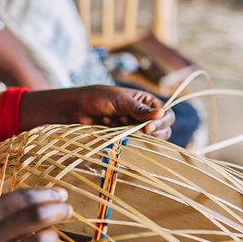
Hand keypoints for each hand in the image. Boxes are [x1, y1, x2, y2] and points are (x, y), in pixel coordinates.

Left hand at [19, 85, 174, 139]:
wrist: (75, 109)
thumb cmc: (97, 98)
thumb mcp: (120, 101)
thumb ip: (140, 110)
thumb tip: (162, 114)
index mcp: (147, 102)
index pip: (167, 116)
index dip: (161, 123)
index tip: (147, 128)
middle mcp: (144, 116)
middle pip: (162, 131)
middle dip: (146, 131)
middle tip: (126, 123)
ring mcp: (134, 129)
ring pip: (147, 140)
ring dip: (131, 132)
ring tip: (112, 120)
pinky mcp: (124, 138)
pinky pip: (131, 144)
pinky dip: (121, 137)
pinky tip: (107, 125)